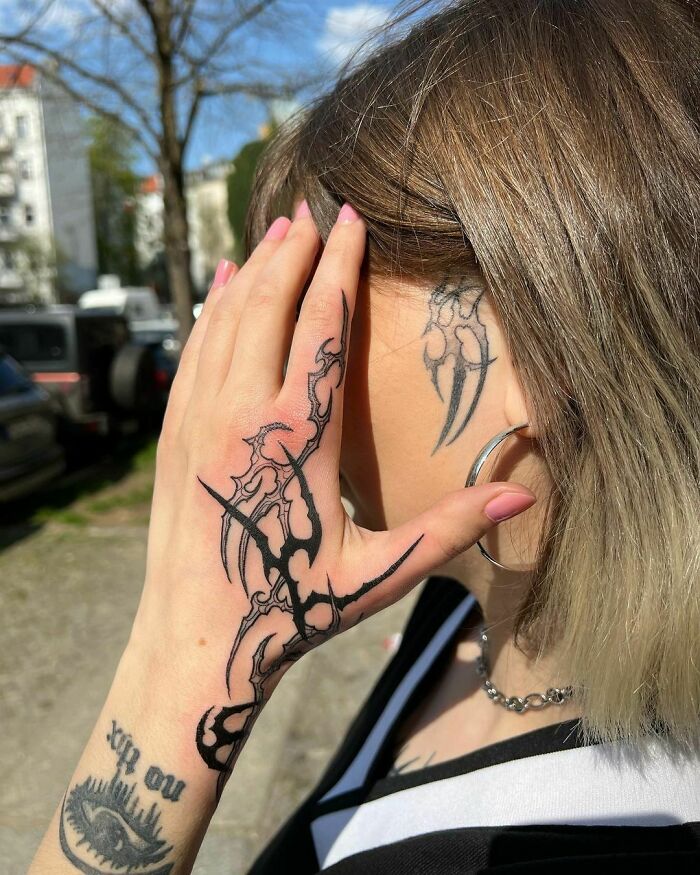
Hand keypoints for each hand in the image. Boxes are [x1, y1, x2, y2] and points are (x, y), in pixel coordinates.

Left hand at [137, 202, 536, 797]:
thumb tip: (521, 496)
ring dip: (251, 271)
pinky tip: (219, 286)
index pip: (324, 328)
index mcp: (299, 438)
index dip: (340, 267)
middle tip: (311, 208)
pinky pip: (191, 353)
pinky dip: (208, 311)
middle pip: (269, 307)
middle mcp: (242, 415)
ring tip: (274, 231)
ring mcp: (198, 420)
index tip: (349, 218)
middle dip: (293, 251)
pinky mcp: (172, 435)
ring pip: (225, 321)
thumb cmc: (291, 608)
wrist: (196, 641)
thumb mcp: (376, 575)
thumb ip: (447, 528)